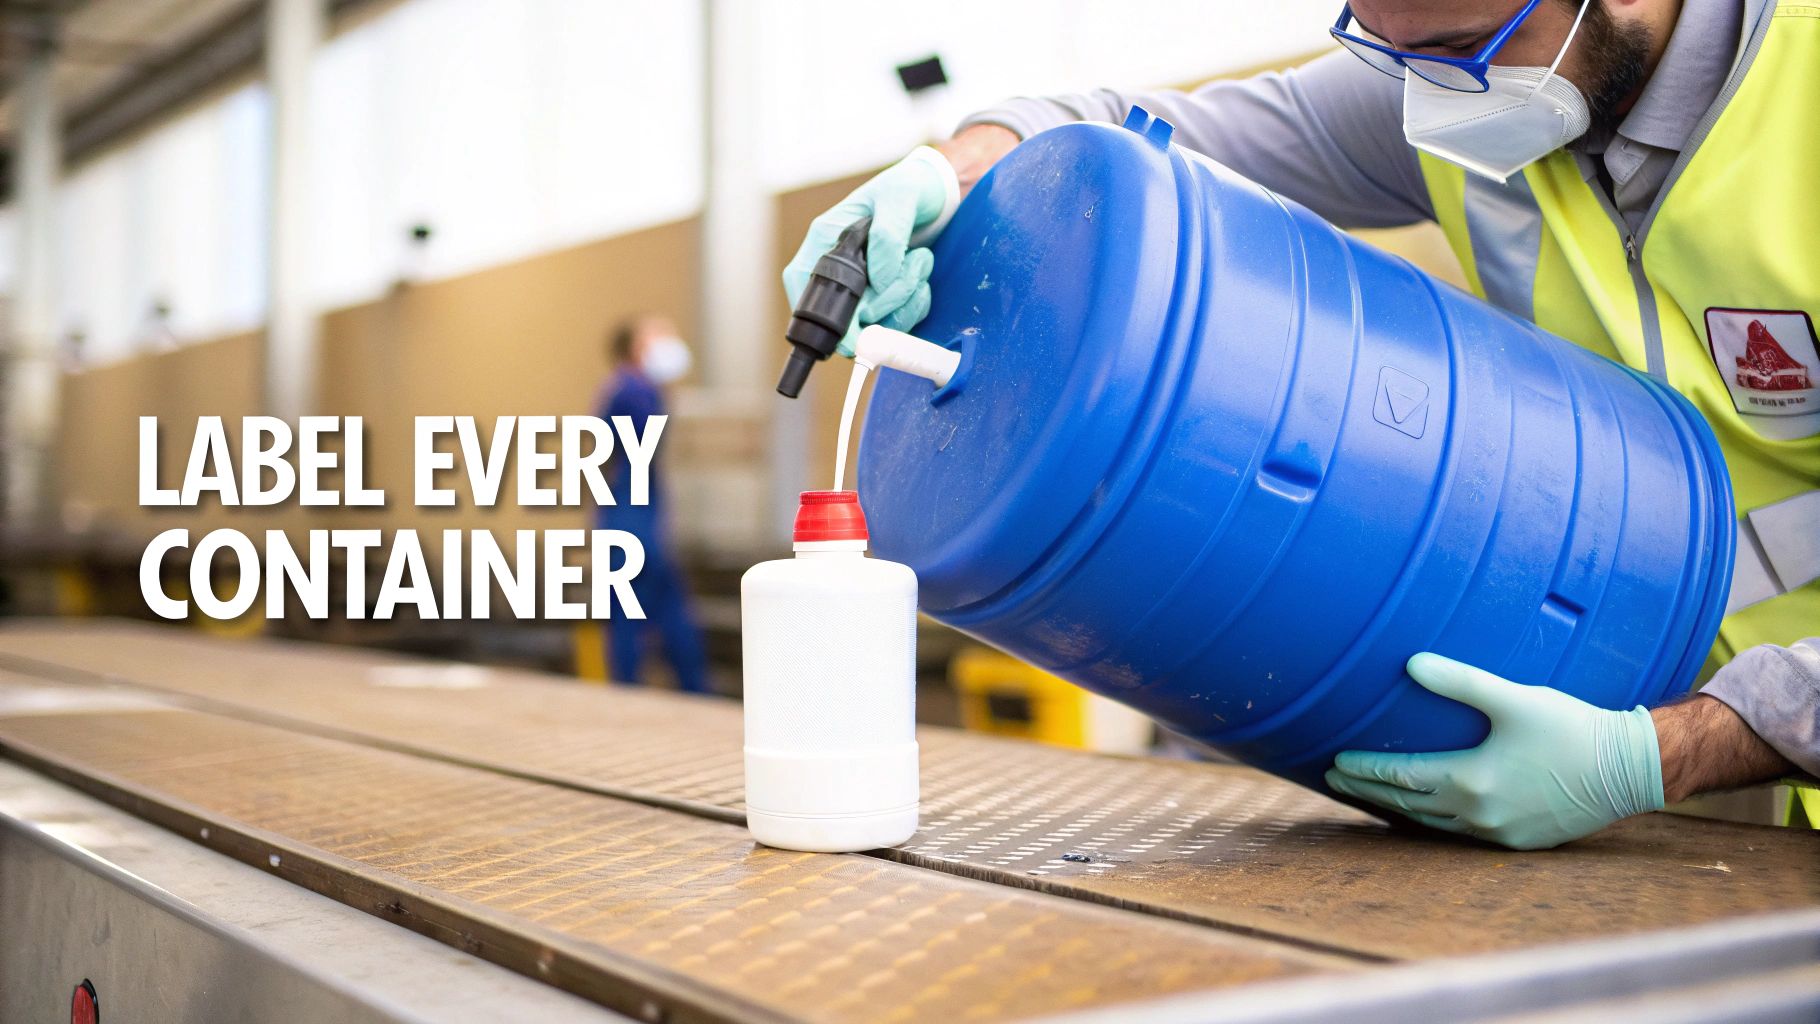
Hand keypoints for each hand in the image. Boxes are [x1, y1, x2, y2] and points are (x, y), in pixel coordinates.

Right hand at [782, 146, 958, 356]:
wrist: (938, 195)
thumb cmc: (912, 186)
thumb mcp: (900, 198)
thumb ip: (886, 238)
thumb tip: (877, 282)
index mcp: (825, 240)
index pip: (800, 282)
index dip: (818, 312)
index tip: (856, 325)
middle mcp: (837, 268)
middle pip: (844, 316)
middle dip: (886, 303)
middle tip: (914, 265)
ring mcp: (860, 287)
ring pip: (874, 324)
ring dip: (907, 300)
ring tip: (920, 260)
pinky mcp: (883, 298)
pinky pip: (896, 322)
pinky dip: (916, 305)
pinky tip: (922, 273)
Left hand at [1325, 653, 1663, 849]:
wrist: (1630, 769)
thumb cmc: (1572, 729)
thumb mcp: (1514, 698)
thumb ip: (1461, 681)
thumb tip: (1411, 663)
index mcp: (1470, 782)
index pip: (1400, 777)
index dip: (1365, 767)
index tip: (1334, 760)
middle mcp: (1478, 815)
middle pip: (1407, 804)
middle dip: (1368, 789)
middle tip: (1335, 778)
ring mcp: (1498, 833)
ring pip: (1431, 824)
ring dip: (1398, 808)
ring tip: (1371, 794)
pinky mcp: (1519, 841)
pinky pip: (1461, 833)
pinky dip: (1433, 821)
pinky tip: (1427, 811)